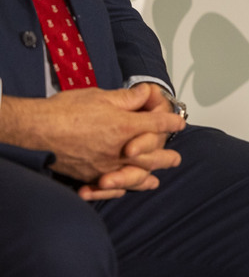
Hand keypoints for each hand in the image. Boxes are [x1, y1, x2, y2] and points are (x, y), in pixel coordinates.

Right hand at [0, 83, 184, 199]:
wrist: (35, 131)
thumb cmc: (65, 111)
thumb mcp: (101, 95)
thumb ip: (128, 98)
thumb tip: (145, 93)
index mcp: (126, 126)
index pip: (158, 124)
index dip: (171, 121)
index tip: (178, 122)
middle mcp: (120, 150)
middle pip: (152, 156)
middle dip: (166, 156)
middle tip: (176, 158)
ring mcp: (105, 165)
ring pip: (135, 175)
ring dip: (148, 176)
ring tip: (157, 179)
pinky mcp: (89, 175)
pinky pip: (112, 187)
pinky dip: (122, 189)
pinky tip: (126, 190)